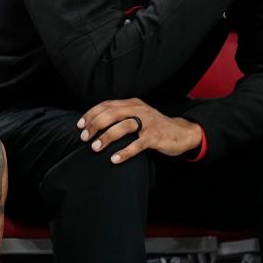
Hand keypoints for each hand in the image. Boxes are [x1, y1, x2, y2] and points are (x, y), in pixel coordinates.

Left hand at [77, 98, 202, 163]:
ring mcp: (148, 123)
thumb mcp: (137, 116)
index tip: (80, 125)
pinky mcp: (155, 137)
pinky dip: (124, 152)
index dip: (91, 114)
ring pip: (123, 127)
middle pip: (111, 114)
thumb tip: (95, 124)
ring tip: (95, 148)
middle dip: (95, 125)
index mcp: (132, 103)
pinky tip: (114, 159)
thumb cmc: (154, 126)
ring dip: (106, 137)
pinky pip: (137, 144)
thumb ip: (120, 116)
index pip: (106, 105)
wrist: (182, 133)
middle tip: (85, 137)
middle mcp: (138, 110)